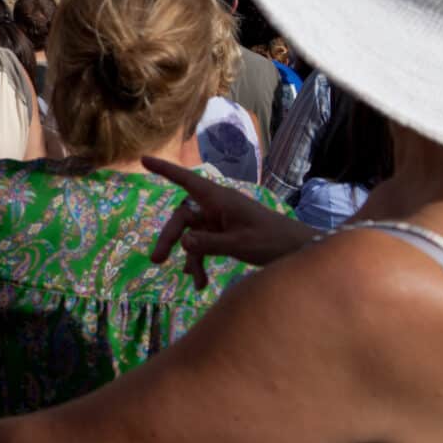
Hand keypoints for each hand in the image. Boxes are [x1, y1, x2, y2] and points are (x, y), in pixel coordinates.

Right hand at [145, 157, 311, 286]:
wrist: (299, 250)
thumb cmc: (272, 241)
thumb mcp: (240, 244)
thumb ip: (210, 243)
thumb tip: (182, 243)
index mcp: (220, 199)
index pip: (187, 180)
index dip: (165, 170)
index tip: (144, 160)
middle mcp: (217, 207)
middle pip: (184, 217)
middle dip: (170, 237)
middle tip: (156, 260)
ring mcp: (221, 221)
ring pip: (193, 234)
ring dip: (190, 257)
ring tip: (193, 281)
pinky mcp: (226, 235)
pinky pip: (205, 245)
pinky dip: (201, 262)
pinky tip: (200, 282)